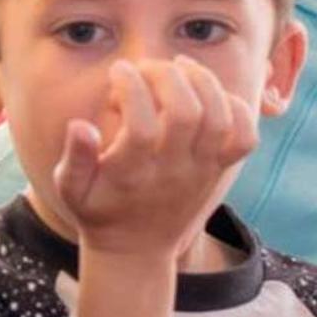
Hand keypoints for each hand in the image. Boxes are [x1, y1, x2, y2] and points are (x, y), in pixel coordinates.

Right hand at [52, 57, 257, 259]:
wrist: (136, 249)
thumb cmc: (98, 210)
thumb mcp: (71, 189)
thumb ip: (75, 157)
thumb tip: (80, 125)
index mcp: (133, 174)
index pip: (142, 125)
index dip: (131, 89)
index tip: (117, 71)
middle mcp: (172, 172)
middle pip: (186, 114)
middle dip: (166, 76)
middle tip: (146, 66)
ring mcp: (200, 171)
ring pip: (218, 119)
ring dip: (202, 82)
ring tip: (179, 66)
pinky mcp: (217, 170)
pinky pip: (244, 136)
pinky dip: (236, 107)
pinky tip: (210, 92)